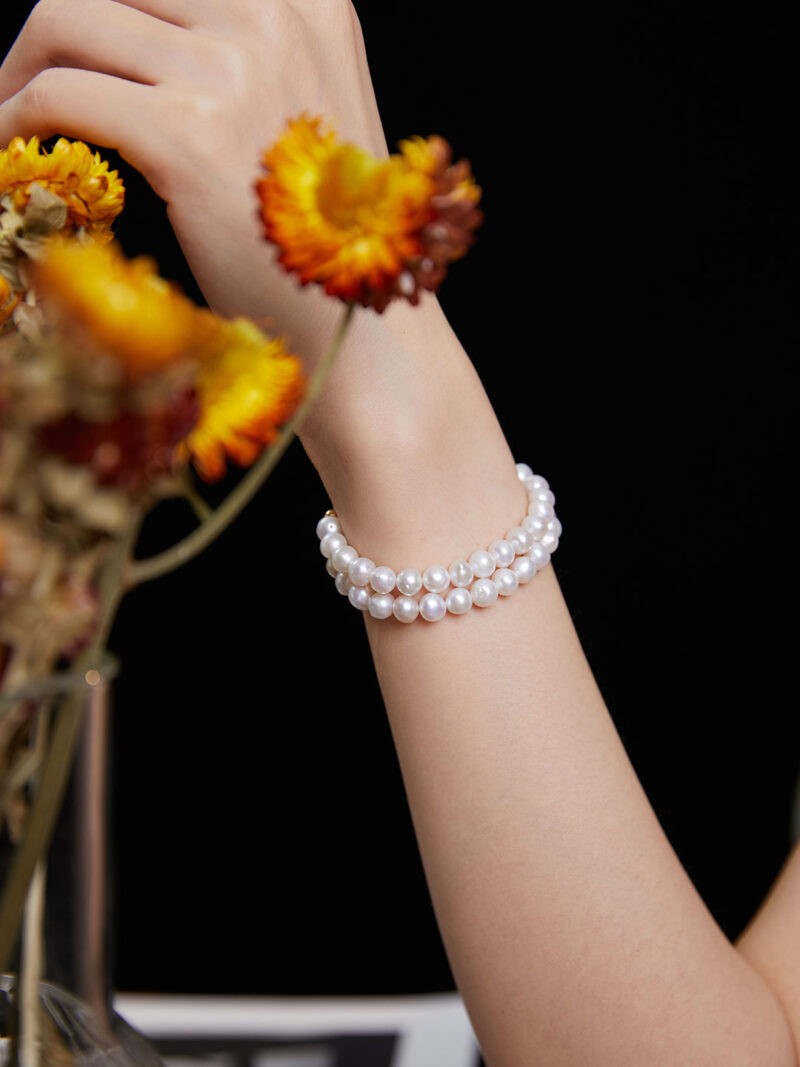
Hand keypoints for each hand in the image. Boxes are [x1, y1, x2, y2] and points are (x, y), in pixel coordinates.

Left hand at [0, 0, 388, 356]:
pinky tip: (10, 162)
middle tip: (23, 87)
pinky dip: (14, 125)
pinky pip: (57, 98)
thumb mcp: (308, 119)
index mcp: (308, 2)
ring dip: (18, 73)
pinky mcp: (188, 136)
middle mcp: (272, 15)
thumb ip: (247, 63)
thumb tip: (146, 50)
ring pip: (64, 20)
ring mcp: (230, 72)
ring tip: (12, 126)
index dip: (111, 11)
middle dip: (51, 32)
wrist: (366, 332)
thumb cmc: (333, 246)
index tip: (75, 50)